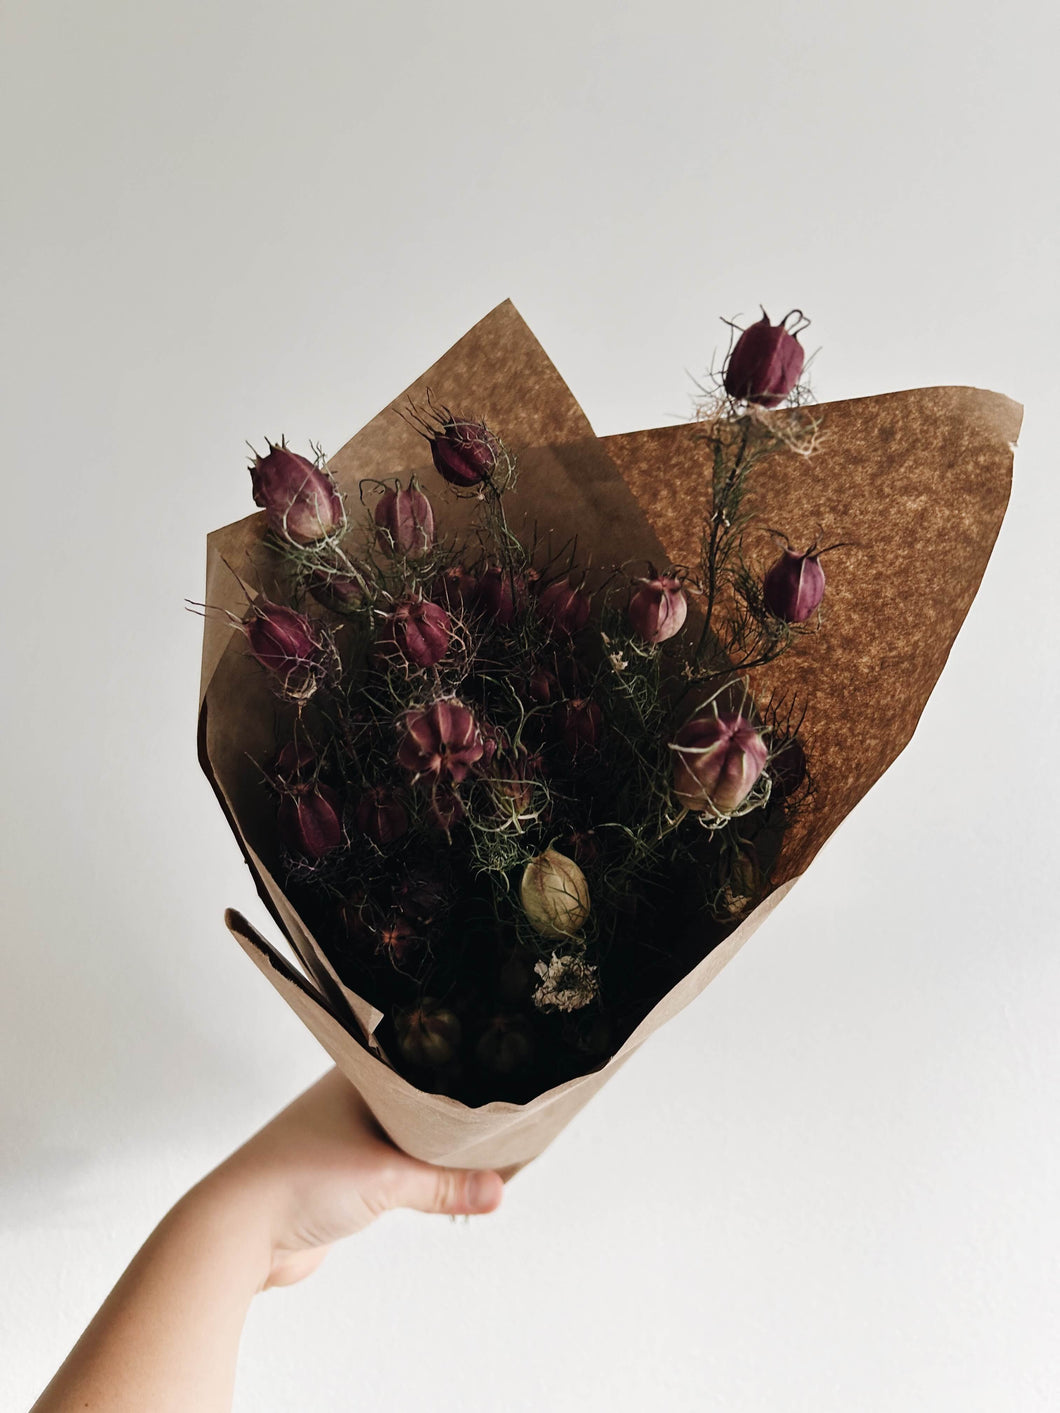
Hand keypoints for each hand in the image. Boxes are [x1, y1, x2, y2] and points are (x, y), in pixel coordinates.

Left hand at [199, 1067, 504, 1288]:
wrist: (238, 1232)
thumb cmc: (298, 1179)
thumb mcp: (386, 1178)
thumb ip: (445, 1184)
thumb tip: (499, 1191)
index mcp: (358, 1074)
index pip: (420, 1058)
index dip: (458, 1066)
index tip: (500, 1068)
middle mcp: (350, 1098)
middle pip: (417, 1099)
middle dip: (452, 1112)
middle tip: (503, 1113)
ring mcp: (345, 1137)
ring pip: (404, 1135)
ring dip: (434, 1149)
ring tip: (482, 1150)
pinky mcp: (342, 1177)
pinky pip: (392, 1169)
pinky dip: (416, 1177)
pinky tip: (444, 1182)